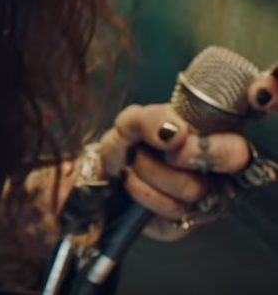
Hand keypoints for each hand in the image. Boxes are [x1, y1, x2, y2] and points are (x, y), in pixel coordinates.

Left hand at [98, 70, 277, 242]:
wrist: (108, 169)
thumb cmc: (131, 143)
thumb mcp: (133, 122)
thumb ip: (150, 119)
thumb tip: (173, 132)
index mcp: (215, 146)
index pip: (236, 154)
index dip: (204, 149)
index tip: (174, 139)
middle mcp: (216, 180)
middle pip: (205, 183)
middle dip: (168, 165)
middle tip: (149, 153)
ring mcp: (200, 206)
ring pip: (184, 196)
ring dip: (147, 173)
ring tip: (135, 163)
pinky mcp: (180, 225)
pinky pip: (166, 214)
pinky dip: (140, 191)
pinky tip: (133, 180)